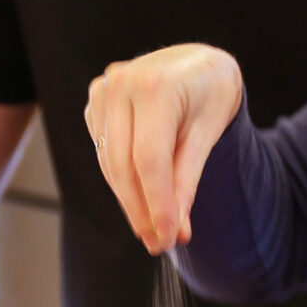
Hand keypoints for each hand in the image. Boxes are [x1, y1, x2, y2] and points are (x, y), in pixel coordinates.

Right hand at [85, 44, 243, 252]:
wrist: (197, 63)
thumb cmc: (210, 93)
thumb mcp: (209, 132)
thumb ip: (188, 179)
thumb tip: (175, 229)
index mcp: (154, 86)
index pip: (149, 159)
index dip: (156, 203)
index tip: (167, 238)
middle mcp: (120, 84)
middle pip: (123, 164)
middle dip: (141, 210)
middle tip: (159, 243)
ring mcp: (102, 91)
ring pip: (109, 163)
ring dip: (129, 201)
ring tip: (153, 230)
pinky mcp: (95, 103)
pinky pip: (104, 152)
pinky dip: (122, 180)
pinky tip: (141, 200)